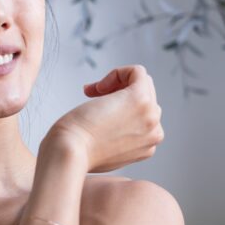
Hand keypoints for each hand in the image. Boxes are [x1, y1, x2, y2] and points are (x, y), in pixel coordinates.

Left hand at [46, 64, 163, 173]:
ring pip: (142, 84)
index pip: (144, 114)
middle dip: (117, 93)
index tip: (98, 111)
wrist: (71, 152)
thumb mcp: (106, 150)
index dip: (121, 108)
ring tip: (93, 93)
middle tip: (92, 97)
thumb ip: (120, 138)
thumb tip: (116, 118)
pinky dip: (117, 73)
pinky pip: (137, 72)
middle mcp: (154, 132)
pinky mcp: (140, 98)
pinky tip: (99, 86)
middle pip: (146, 98)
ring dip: (115, 84)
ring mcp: (150, 115)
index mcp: (148, 146)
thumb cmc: (77, 151)